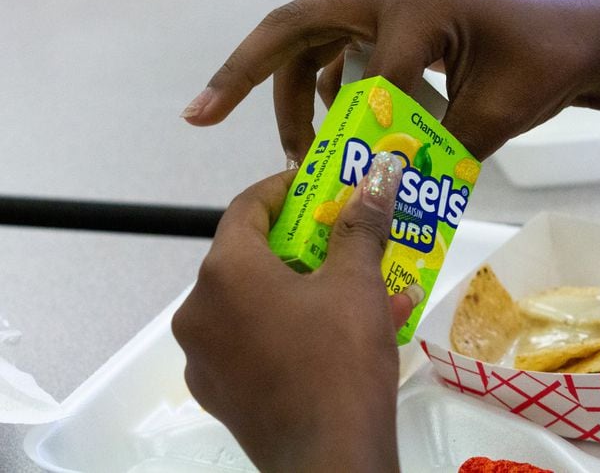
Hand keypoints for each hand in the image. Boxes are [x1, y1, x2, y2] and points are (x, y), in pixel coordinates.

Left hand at [172, 153, 412, 471]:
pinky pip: (250, 342)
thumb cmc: (341, 360)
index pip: (247, 207)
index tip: (319, 187)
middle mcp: (199, 309)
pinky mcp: (216, 392)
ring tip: (349, 291)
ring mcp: (202, 355)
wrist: (331, 459)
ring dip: (299, 289)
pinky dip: (286, 328)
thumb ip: (360, 225)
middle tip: (339, 241)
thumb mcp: (356, 283)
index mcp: (225, 272)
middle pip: (248, 257)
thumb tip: (377, 178)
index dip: (285, 189)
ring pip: (252, 303)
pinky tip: (330, 336)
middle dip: (300, 244)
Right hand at [180, 0, 599, 204]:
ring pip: (314, 43)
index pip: (353, 76)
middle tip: (206, 115)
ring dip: (296, 93)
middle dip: (249, 75)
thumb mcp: (490, 114)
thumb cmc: (546, 63)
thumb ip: (429, 153)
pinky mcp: (398, 20)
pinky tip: (338, 126)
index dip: (328, 129)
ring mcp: (390, 2)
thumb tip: (381, 192)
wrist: (583, 38)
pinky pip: (344, 51)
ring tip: (302, 151)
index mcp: (408, 4)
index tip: (306, 171)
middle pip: (294, 31)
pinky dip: (331, 88)